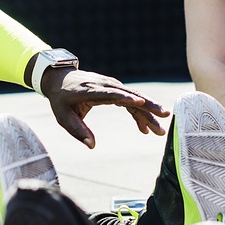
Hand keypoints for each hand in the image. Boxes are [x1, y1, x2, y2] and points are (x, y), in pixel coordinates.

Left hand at [42, 69, 167, 148]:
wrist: (60, 79)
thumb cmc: (61, 99)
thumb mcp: (63, 117)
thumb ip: (78, 131)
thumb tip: (92, 146)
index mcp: (92, 90)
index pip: (113, 93)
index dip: (127, 98)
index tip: (142, 102)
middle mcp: (106, 86)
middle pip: (131, 95)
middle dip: (149, 106)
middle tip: (165, 116)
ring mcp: (113, 87)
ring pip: (135, 99)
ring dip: (148, 113)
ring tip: (160, 130)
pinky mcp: (115, 90)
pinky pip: (131, 102)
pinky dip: (138, 114)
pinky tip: (144, 129)